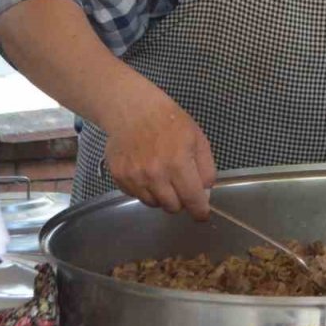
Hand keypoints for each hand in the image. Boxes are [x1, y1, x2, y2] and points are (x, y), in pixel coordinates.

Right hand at [104, 91, 216, 220]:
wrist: (133, 110)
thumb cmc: (170, 122)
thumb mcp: (198, 139)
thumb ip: (206, 168)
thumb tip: (206, 192)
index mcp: (178, 163)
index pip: (192, 199)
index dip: (200, 211)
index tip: (202, 215)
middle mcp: (155, 174)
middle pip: (172, 207)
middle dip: (181, 201)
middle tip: (181, 188)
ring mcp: (134, 177)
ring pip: (153, 204)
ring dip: (162, 197)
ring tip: (164, 178)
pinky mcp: (119, 177)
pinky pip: (136, 195)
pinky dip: (145, 191)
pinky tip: (147, 174)